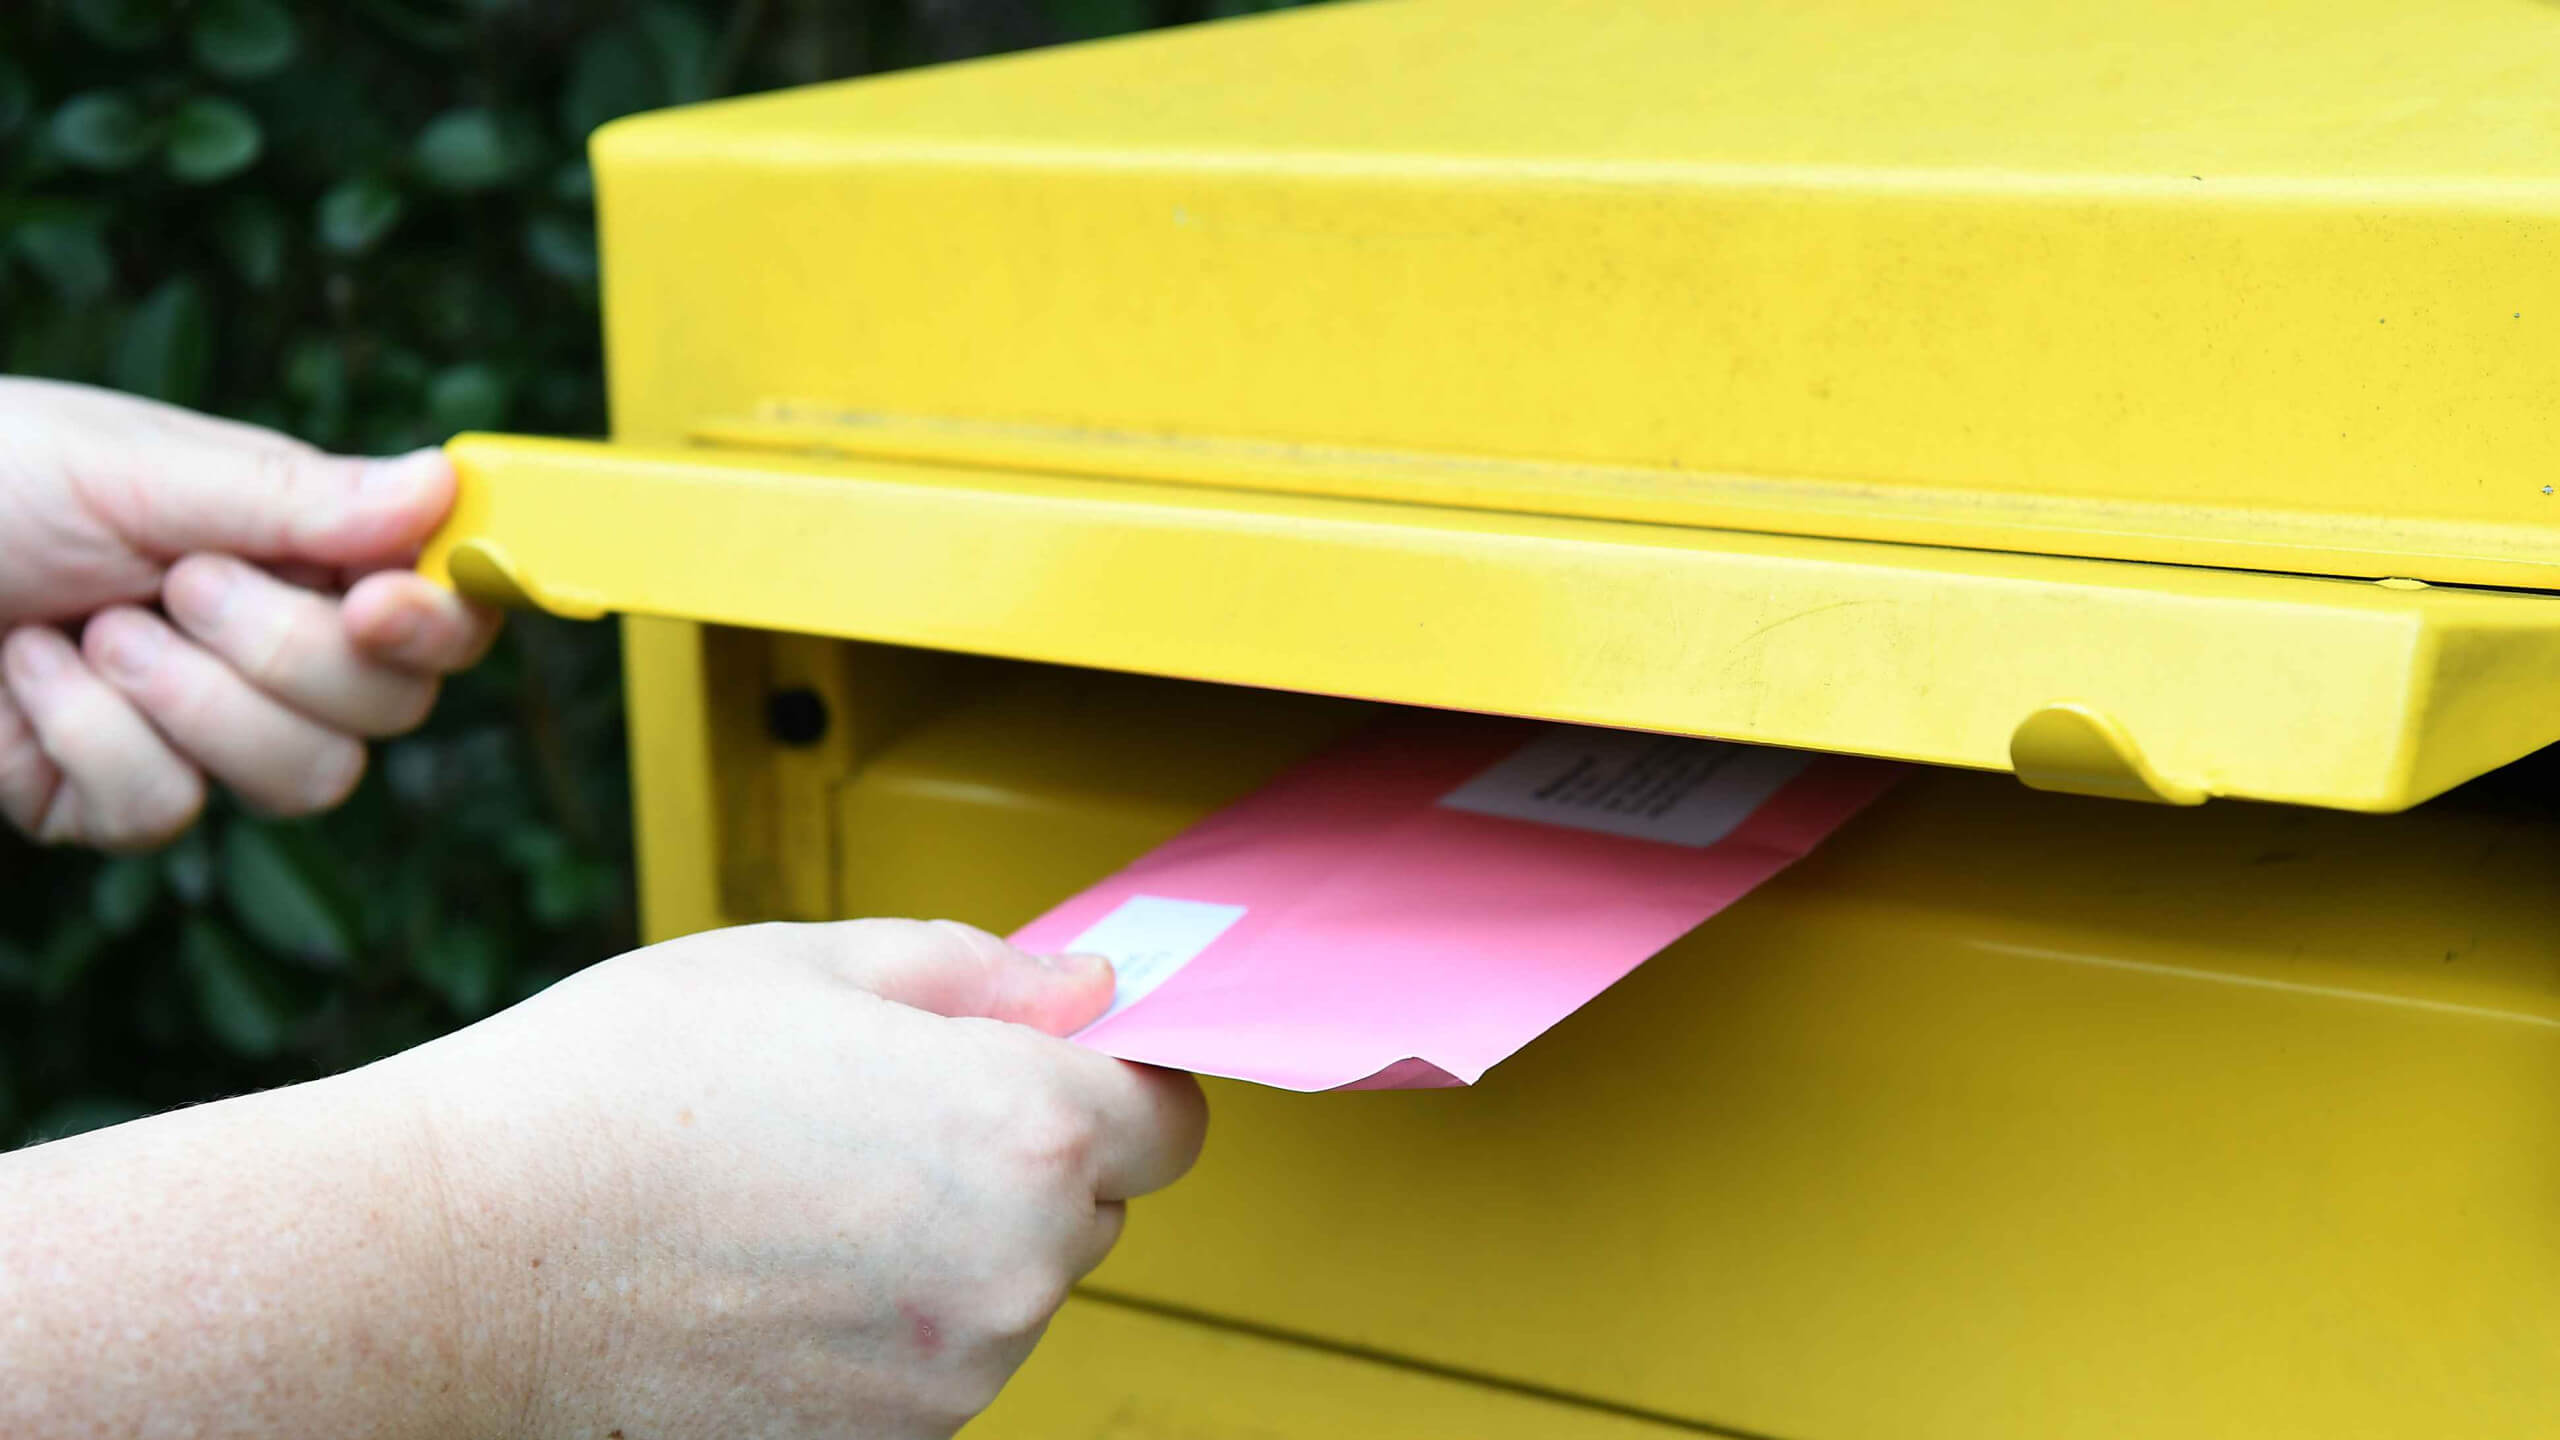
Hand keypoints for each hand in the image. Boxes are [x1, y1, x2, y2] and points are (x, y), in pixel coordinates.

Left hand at [0, 377, 497, 849]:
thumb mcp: (141, 467)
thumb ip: (300, 495)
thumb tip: (444, 487)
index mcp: (306, 551)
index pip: (442, 612)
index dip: (443, 621)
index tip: (382, 603)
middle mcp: (276, 648)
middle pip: (391, 711)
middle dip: (286, 655)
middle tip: (176, 585)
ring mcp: (202, 736)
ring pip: (307, 781)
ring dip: (188, 701)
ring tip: (92, 627)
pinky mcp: (116, 801)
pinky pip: (165, 812)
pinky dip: (88, 734)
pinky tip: (30, 673)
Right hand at [384, 918, 1205, 1439]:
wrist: (457, 1261)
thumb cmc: (613, 1093)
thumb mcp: (811, 962)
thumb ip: (983, 974)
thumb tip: (1090, 991)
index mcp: (1023, 1133)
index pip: (1170, 1118)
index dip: (1110, 1078)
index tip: (1042, 1064)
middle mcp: (1013, 1274)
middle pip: (1089, 1209)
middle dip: (1017, 1159)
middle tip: (871, 1118)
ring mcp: (948, 1382)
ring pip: (1005, 1293)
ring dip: (946, 1248)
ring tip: (791, 1198)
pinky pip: (928, 1371)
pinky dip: (880, 1331)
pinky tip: (768, 1280)